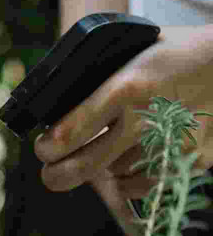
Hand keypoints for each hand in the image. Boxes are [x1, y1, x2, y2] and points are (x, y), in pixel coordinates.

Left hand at [34, 25, 212, 198]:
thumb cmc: (181, 53)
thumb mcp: (135, 50)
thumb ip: (99, 76)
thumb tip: (57, 101)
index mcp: (126, 88)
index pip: (69, 132)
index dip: (48, 148)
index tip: (43, 148)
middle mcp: (146, 120)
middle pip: (84, 167)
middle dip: (57, 175)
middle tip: (50, 173)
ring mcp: (170, 145)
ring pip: (114, 176)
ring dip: (104, 167)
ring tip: (112, 145)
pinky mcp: (191, 161)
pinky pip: (144, 185)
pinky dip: (131, 179)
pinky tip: (132, 159)